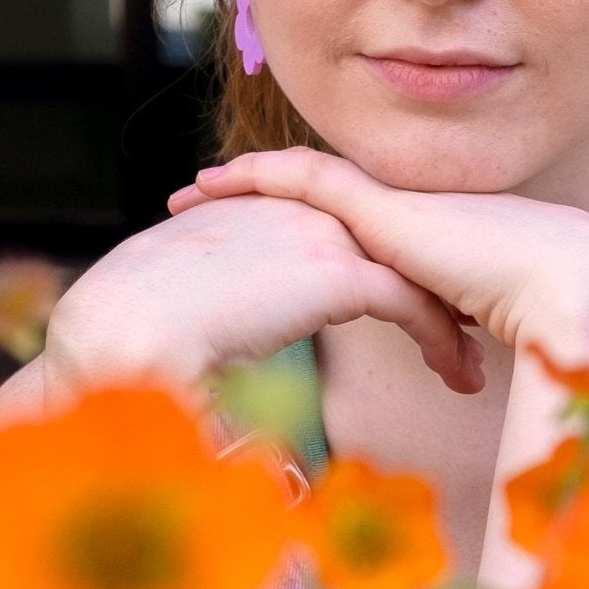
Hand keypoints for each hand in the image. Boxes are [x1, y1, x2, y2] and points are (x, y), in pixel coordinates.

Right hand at [44, 192, 484, 394]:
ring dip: (445, 320)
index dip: (377, 270)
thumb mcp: (181, 310)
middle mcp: (295, 211)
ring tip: (468, 364)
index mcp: (258, 213)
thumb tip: (225, 367)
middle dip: (426, 286)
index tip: (402, 308)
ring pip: (410, 271)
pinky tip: (458, 377)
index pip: (337, 232)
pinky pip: (411, 303)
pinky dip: (441, 339)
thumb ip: (216, 317)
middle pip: (386, 243)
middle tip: (460, 328)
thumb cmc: (130, 336)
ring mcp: (318, 234)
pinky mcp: (336, 272)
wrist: (120, 329)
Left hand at [166, 149, 588, 358]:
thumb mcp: (479, 339)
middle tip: (201, 212)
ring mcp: (391, 202)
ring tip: (190, 198)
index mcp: (421, 240)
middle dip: (256, 207)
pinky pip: (299, 179)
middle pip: (313, 198)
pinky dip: (251, 179)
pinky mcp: (380, 204)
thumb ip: (454, 349)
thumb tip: (460, 389)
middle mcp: (403, 211)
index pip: (349, 225)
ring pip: (296, 180)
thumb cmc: (545, 325)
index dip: (300, 229)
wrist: (572, 288)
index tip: (257, 243)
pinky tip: (210, 184)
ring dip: (240, 188)